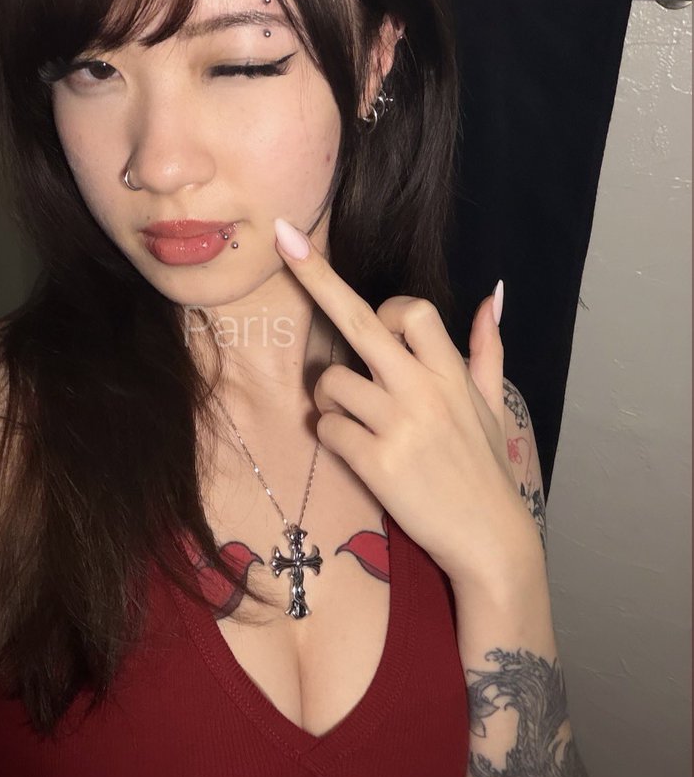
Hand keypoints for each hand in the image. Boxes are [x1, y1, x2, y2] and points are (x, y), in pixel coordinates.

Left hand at [273, 217, 541, 588]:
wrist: (489, 538)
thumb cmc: (484, 468)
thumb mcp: (493, 404)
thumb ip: (487, 348)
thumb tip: (493, 296)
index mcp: (451, 373)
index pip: (412, 309)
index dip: (387, 308)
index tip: (381, 320)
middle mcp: (423, 391)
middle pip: (358, 320)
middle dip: (315, 276)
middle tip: (282, 238)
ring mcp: (398, 427)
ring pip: (329, 383)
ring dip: (328, 399)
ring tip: (352, 419)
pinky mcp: (376, 464)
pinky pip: (326, 429)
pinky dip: (330, 435)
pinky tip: (355, 451)